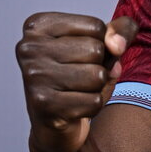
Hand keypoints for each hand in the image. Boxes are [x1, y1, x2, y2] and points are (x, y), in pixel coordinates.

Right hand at [16, 13, 138, 151]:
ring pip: (97, 76)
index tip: (81, 56)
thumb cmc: (80, 77)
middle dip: (99, 67)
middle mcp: (29, 48)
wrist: (55, 125)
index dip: (103, 45)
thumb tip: (116, 45)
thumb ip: (121, 30)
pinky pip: (94, 101)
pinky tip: (75, 108)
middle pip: (96, 50)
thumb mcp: (104, 46)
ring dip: (97, 88)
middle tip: (79, 78)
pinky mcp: (43, 104)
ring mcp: (34, 76)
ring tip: (77, 91)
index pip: (96, 26)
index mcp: (38, 26)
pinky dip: (93, 106)